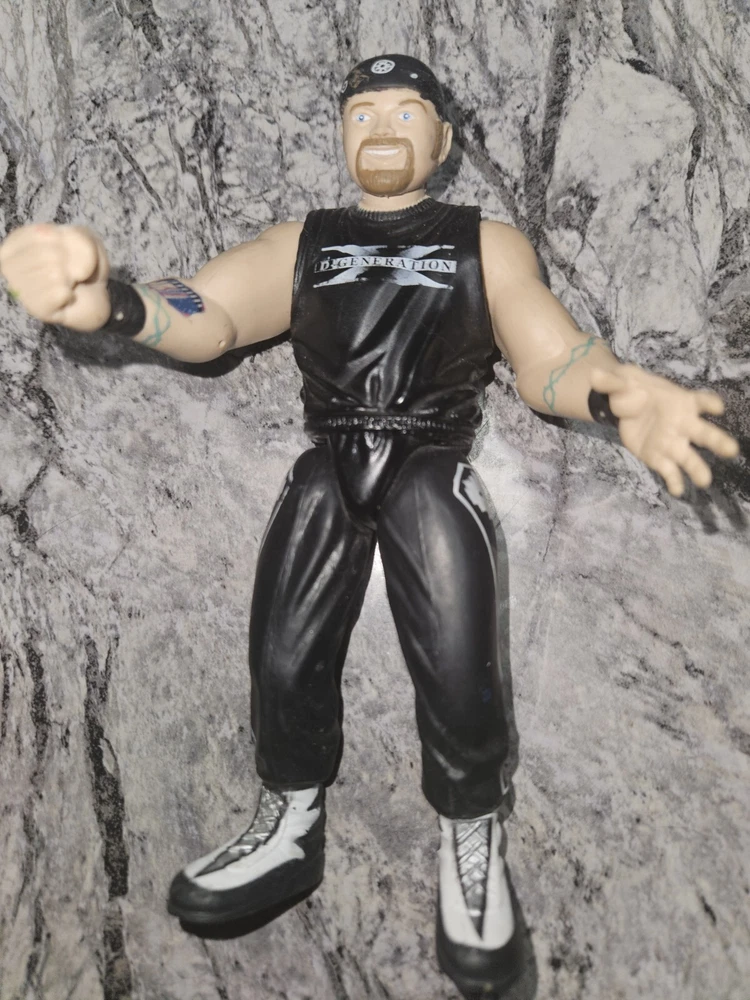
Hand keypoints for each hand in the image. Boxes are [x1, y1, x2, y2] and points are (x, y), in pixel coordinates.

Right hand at [0, 224, 110, 330]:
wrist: (93, 293)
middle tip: (68, 270)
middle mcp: (9, 265)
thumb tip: (66, 265)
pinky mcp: (35, 309)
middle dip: (69, 262)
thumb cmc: (80, 262)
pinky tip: (66, 296)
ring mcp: (20, 289)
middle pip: (47, 254)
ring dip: (70, 279)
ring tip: (66, 283)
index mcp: (15, 242)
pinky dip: (70, 294)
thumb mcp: (83, 239)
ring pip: (54, 275)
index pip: (41, 233)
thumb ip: (77, 238)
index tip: (65, 249)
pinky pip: (58, 294)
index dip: (64, 241)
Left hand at [590, 365, 739, 496]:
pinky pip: (670, 471)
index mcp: (681, 402)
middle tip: (730, 450)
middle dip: (718, 441)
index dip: (710, 404)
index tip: (717, 408)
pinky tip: (677, 491)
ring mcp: (673, 443)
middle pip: (705, 433)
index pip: (702, 401)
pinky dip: (674, 481)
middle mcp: (683, 424)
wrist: (622, 405)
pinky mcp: (659, 457)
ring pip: (689, 458)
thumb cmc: (632, 389)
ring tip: (704, 481)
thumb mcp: (621, 382)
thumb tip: (594, 375)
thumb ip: (612, 381)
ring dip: (697, 469)